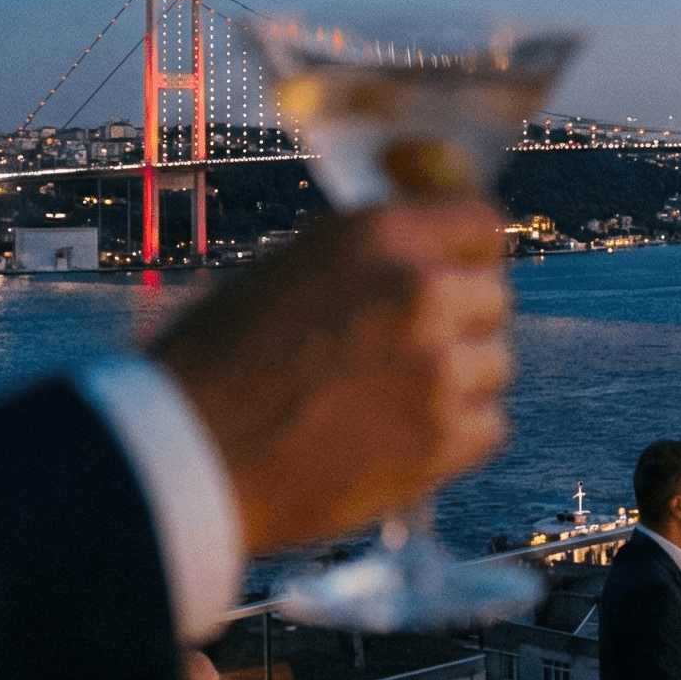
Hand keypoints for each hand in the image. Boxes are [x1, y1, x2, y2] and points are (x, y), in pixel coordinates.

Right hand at [151, 203, 514, 550]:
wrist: (184, 454)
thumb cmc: (215, 364)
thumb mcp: (287, 271)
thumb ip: (366, 261)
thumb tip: (424, 256)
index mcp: (377, 235)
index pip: (481, 225)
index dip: (467, 257)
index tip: (453, 280)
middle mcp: (419, 289)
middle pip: (494, 298)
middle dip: (462, 324)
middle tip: (410, 356)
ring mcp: (437, 365)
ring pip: (496, 365)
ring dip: (460, 384)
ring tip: (393, 404)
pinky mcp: (443, 438)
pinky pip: (490, 427)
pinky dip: (456, 438)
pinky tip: (403, 442)